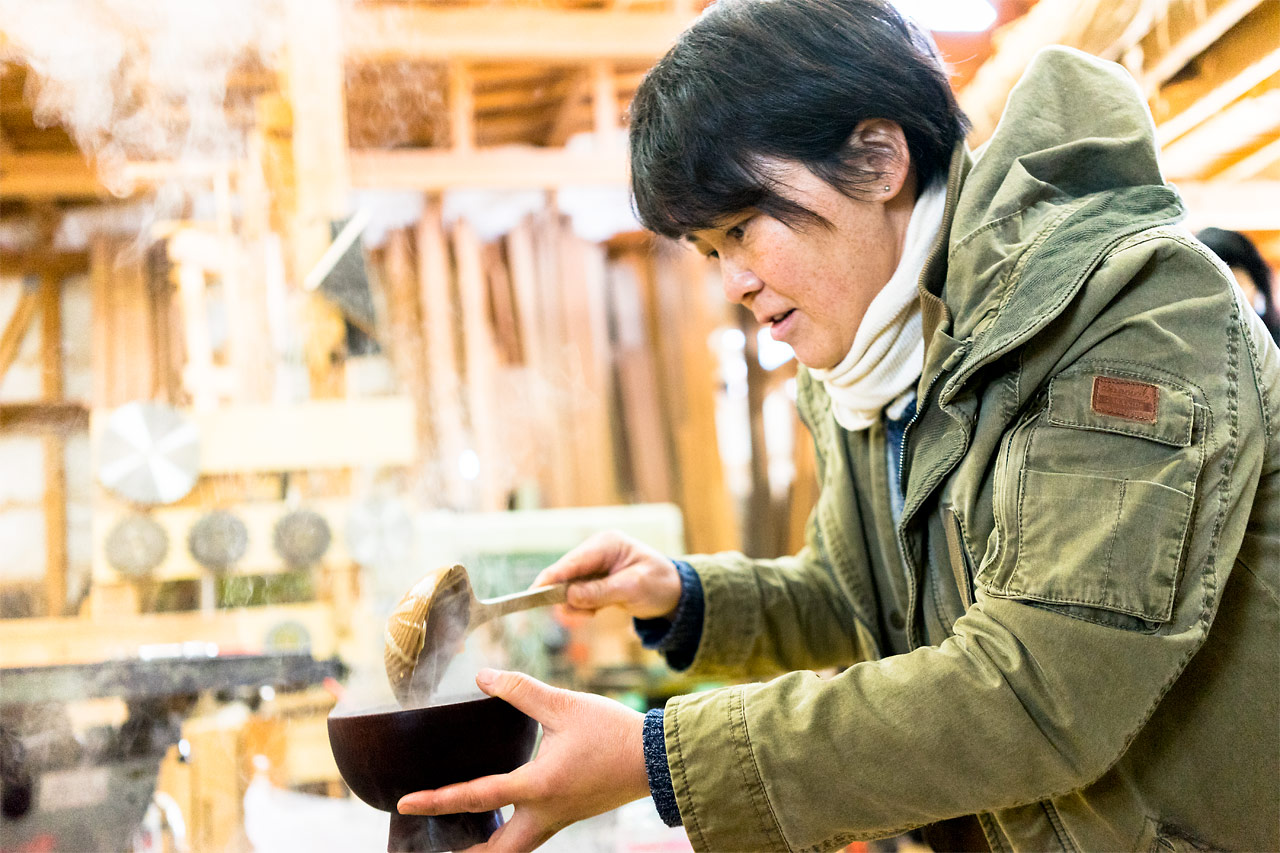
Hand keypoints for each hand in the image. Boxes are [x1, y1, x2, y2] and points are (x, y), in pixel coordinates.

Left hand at [398, 669, 650, 850]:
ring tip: (458, 842)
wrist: (657, 758)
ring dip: (485, 851)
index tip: (406, 803)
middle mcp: (544, 812)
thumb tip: (483, 677)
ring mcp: (558, 818)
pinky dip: (507, 838)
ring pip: (514, 850)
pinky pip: (530, 836)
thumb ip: (521, 691)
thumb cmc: (612, 732)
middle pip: (496, 852)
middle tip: (431, 845)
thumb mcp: (564, 705)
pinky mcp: (569, 814)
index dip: (437, 800)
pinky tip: (499, 819)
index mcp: (538, 786)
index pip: (477, 797)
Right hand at [533, 530, 681, 619]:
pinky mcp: (595, 579)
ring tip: (594, 613)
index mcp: (607, 544)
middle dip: (565, 596)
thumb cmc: (659, 584)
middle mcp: (597, 551)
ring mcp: (595, 565)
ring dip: (575, 604)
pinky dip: (582, 606)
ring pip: (569, 586)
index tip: (534, 592)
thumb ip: (600, 592)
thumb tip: (569, 596)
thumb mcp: (632, 589)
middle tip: (575, 615)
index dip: (552, 577)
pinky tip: (596, 611)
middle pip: (566, 573)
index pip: (573, 561)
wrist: (676, 593)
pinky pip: (577, 594)